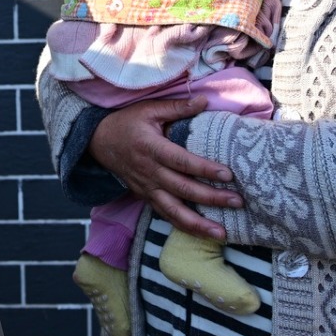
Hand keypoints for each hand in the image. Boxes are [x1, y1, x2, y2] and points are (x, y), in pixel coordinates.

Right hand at [87, 98, 240, 239]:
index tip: (228, 175)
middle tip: (237, 202)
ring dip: (198, 225)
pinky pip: (165, 215)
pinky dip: (183, 227)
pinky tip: (202, 234)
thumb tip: (205, 100)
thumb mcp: (148, 109)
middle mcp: (149, 172)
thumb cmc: (126, 122)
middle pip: (182, 189)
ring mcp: (146, 188)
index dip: (204, 169)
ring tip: (222, 234)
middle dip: (211, 198)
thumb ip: (177, 107)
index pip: (181, 161)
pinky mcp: (145, 197)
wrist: (98, 141)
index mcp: (150, 148)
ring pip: (173, 211)